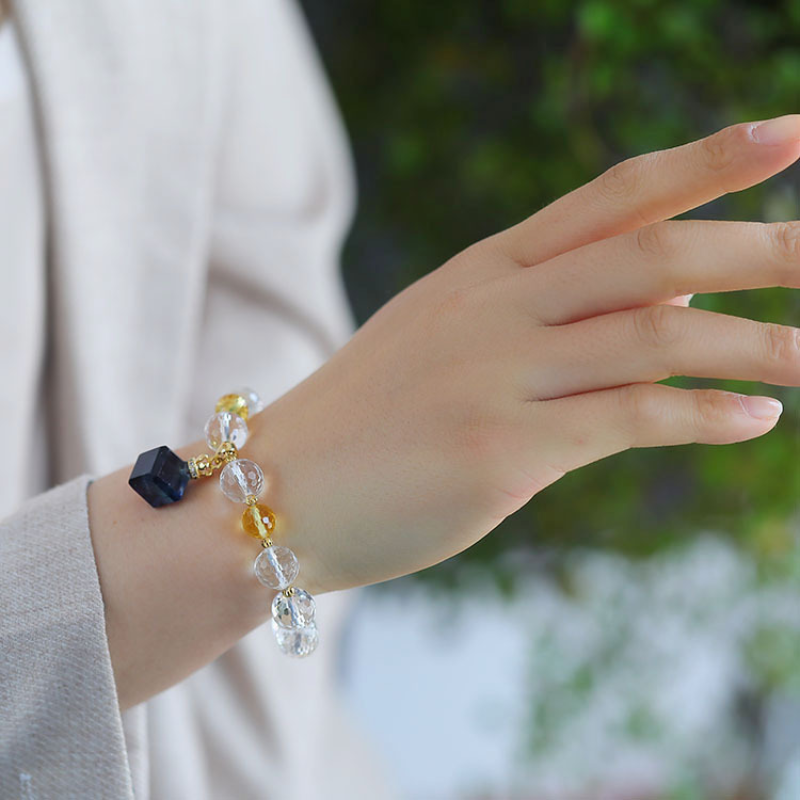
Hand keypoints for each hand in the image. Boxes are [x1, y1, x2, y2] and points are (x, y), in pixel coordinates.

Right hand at [252, 115, 799, 594]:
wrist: (274, 491)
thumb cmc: (367, 421)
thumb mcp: (449, 342)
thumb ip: (552, 313)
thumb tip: (667, 290)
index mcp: (483, 272)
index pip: (613, 195)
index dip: (708, 159)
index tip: (791, 135)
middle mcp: (494, 307)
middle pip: (653, 253)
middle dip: (760, 246)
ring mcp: (495, 376)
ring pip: (655, 335)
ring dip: (756, 343)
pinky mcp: (500, 451)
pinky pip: (629, 420)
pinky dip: (703, 418)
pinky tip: (758, 421)